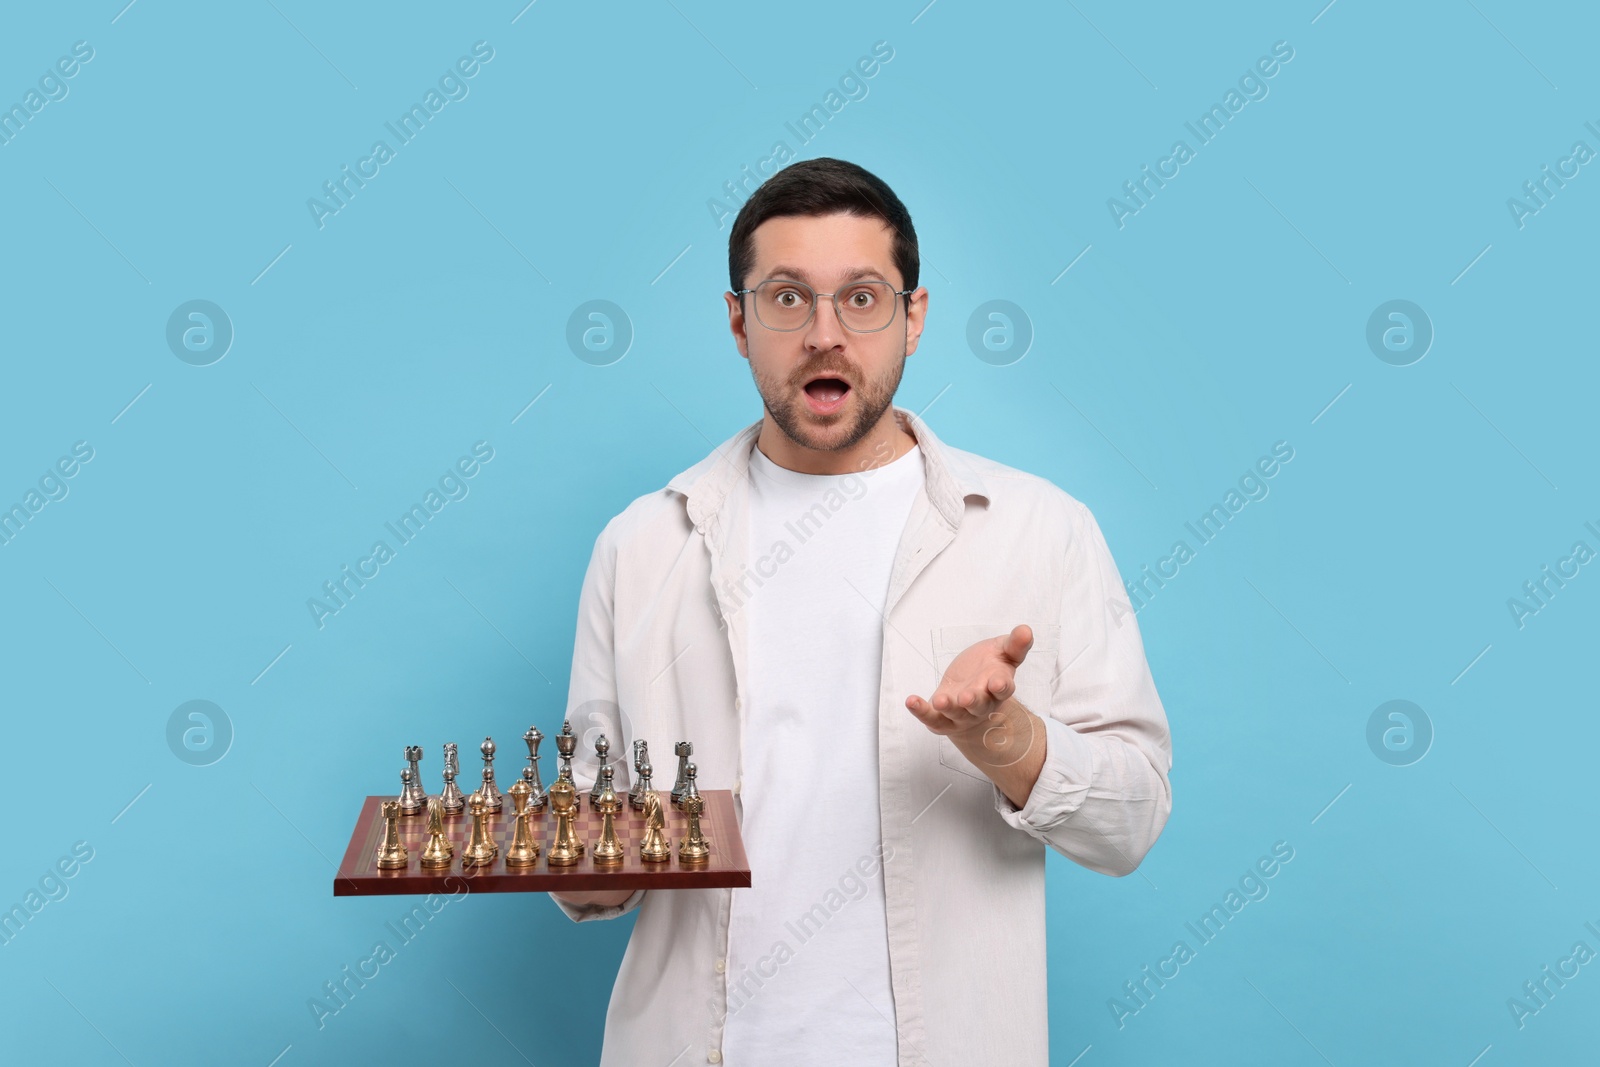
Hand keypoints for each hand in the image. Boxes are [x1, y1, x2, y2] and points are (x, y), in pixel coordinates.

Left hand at [905, 623, 1045, 806]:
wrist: (973, 691)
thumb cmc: (990, 669)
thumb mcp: (1003, 652)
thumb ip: (1015, 644)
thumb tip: (1027, 629)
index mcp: (998, 686)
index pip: (1003, 689)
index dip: (1000, 686)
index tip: (997, 682)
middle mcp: (981, 704)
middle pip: (978, 705)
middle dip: (973, 701)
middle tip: (967, 697)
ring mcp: (961, 713)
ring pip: (955, 713)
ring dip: (948, 707)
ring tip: (940, 700)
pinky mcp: (942, 718)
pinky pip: (932, 718)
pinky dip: (921, 711)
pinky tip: (911, 701)